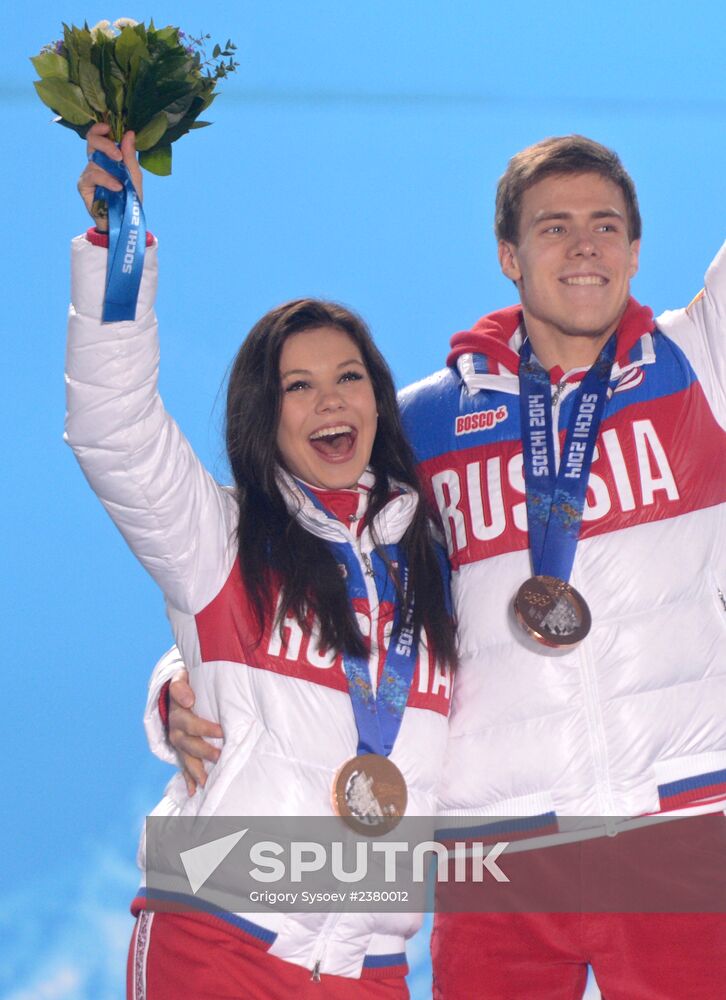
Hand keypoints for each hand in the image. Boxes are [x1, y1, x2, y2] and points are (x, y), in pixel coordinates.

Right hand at [77, 123, 142, 230]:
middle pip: (91, 141)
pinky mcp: (83, 185)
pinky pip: (93, 176)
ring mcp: (88, 173)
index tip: (108, 128)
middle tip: (118, 156)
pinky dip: (106, 181)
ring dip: (110, 170)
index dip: (99, 128)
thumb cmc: (129, 197)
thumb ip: (130, 155)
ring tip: (122, 182)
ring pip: (94, 161)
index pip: (98, 136)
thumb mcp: (134, 175)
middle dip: (104, 144)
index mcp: (107, 156)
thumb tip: (129, 133)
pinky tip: (117, 188)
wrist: (125, 219)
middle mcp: (96, 162)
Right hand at [168, 668, 223, 796]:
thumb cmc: (187, 684)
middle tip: (220, 755)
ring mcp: (178, 741)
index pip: (189, 722)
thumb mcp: (181, 678)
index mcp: (178, 712)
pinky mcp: (182, 749)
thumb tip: (189, 698)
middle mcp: (176, 729)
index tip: (220, 731)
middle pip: (188, 743)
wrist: (179, 690)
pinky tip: (194, 791)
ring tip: (207, 781)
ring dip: (196, 769)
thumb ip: (181, 686)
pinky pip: (184, 766)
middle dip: (204, 750)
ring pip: (186, 757)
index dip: (203, 727)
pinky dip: (188, 779)